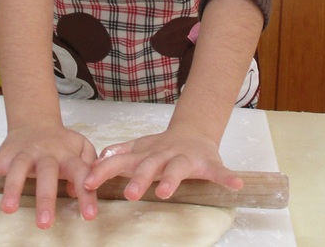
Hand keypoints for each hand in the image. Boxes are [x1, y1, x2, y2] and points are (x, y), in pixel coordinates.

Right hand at [0, 124, 97, 228]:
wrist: (36, 122)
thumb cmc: (61, 143)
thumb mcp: (82, 147)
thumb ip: (89, 164)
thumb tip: (79, 188)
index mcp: (66, 153)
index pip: (80, 172)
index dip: (86, 193)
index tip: (89, 215)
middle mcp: (45, 153)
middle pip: (46, 172)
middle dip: (45, 197)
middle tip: (45, 223)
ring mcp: (23, 154)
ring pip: (16, 169)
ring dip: (11, 188)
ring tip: (7, 209)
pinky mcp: (4, 156)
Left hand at [84, 123, 242, 201]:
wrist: (193, 131)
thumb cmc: (162, 147)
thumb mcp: (139, 148)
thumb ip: (120, 153)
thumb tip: (97, 157)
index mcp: (146, 155)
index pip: (121, 162)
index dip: (105, 171)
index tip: (88, 183)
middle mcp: (164, 155)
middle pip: (149, 165)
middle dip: (139, 179)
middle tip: (130, 194)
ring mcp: (186, 158)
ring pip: (178, 168)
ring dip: (172, 179)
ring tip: (166, 192)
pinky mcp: (209, 163)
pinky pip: (220, 172)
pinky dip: (227, 178)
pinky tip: (235, 185)